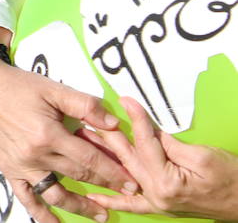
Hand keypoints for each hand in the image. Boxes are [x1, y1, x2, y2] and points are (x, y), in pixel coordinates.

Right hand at [0, 48, 134, 222]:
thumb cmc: (18, 86)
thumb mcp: (53, 89)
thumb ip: (84, 105)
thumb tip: (113, 123)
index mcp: (48, 134)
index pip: (90, 158)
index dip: (113, 171)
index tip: (132, 181)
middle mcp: (36, 155)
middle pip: (78, 175)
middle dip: (105, 186)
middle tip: (128, 195)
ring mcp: (22, 166)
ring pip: (57, 193)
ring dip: (81, 206)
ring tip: (101, 215)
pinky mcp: (9, 170)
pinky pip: (27, 197)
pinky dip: (41, 214)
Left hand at [83, 97, 237, 219]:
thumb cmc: (232, 178)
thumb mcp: (202, 155)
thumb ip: (170, 144)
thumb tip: (147, 129)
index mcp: (166, 182)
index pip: (145, 144)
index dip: (135, 119)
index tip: (124, 101)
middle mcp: (157, 194)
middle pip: (128, 158)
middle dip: (107, 135)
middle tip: (87, 116)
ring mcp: (157, 202)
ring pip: (124, 174)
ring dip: (103, 158)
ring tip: (83, 139)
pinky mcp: (160, 204)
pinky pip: (132, 204)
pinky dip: (114, 201)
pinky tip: (94, 196)